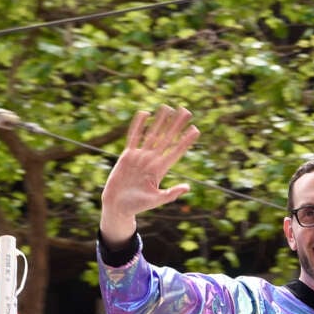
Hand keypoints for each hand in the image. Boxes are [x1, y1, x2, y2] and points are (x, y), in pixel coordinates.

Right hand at [100, 105, 199, 246]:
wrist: (118, 206)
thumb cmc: (137, 206)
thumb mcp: (156, 200)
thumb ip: (171, 193)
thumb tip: (187, 187)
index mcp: (161, 170)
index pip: (176, 151)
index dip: (186, 141)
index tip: (196, 129)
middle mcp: (152, 160)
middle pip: (167, 139)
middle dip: (177, 125)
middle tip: (186, 111)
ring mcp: (140, 157)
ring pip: (152, 134)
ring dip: (160, 121)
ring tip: (168, 107)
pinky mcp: (127, 155)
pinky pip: (134, 137)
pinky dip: (139, 125)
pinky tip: (145, 113)